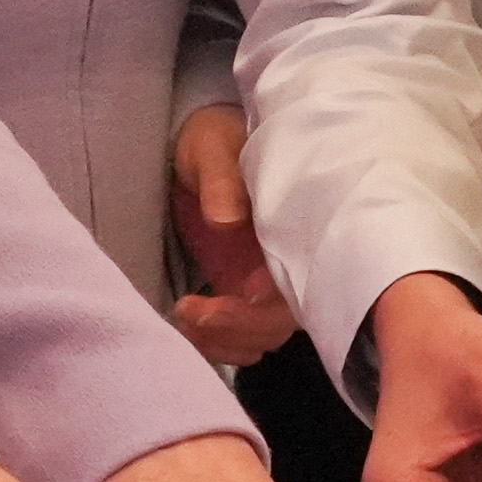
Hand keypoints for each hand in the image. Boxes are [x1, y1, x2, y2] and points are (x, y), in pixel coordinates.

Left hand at [165, 102, 298, 370]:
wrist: (202, 144)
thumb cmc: (213, 137)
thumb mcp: (214, 147)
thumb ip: (221, 180)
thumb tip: (226, 221)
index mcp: (293, 226)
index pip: (298, 279)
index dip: (272, 299)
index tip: (239, 291)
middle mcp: (288, 262)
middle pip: (280, 320)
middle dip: (238, 328)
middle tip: (190, 310)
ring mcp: (266, 283)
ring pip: (261, 336)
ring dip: (225, 342)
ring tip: (183, 317)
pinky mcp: (242, 293)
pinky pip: (241, 337)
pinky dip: (218, 344)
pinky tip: (188, 328)